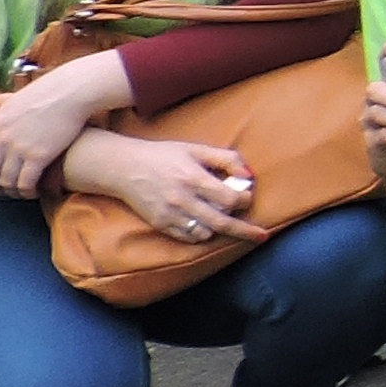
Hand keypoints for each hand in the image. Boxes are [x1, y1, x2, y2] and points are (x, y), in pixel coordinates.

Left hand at [0, 54, 135, 198]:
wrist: (71, 92)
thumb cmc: (47, 91)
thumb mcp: (17, 96)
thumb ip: (2, 101)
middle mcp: (1, 138)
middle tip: (0, 189)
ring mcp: (18, 148)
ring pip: (5, 182)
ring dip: (10, 191)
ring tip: (18, 192)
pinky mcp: (38, 157)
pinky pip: (25, 183)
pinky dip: (26, 192)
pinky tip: (32, 192)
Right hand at [64, 129, 264, 247]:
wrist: (124, 168)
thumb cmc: (164, 155)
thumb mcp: (195, 149)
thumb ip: (225, 158)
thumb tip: (249, 175)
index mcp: (192, 177)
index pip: (228, 198)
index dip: (243, 199)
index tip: (247, 197)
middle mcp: (182, 199)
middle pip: (221, 222)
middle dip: (244, 230)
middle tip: (262, 235)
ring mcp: (170, 214)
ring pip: (205, 232)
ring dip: (219, 229)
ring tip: (224, 219)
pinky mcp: (160, 224)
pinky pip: (188, 237)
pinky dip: (201, 234)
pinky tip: (206, 224)